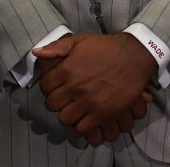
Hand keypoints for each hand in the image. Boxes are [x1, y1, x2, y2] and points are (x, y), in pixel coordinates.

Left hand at [34, 32, 154, 143]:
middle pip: (52, 105)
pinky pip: (84, 128)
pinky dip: (81, 126)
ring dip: (66, 115)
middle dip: (55, 103)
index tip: (54, 87)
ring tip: (72, 110)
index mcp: (67, 70)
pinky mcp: (104, 112)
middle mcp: (75, 87)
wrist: (133, 56)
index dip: (48, 88)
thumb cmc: (105, 47)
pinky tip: (84, 118)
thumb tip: (36, 52)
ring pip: (65, 119)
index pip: (45, 87)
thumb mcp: (79, 41)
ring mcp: (89, 101)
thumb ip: (56, 47)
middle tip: (63, 100)